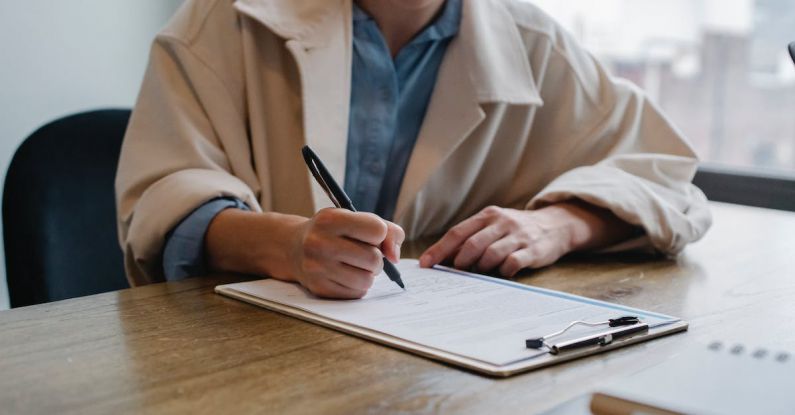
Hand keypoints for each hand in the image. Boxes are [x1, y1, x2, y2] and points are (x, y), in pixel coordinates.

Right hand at [205, 208, 403, 298]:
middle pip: (374, 259)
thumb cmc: (332, 232)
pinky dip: (357, 286)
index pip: (377, 230)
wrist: (292, 247)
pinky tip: (346, 275)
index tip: (369, 236)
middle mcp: (320, 243)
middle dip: (376, 258)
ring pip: (367, 280)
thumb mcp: (354, 218)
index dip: (380, 234)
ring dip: (368, 274)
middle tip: (364, 254)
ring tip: (356, 265)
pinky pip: (356, 293)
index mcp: (331, 219)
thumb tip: (395, 257)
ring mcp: (317, 267)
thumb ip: (386, 230)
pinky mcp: (319, 288)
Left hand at [419, 203, 636, 276]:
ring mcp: (518, 236)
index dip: (439, 249)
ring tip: (479, 273)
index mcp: (487, 216)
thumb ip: (471, 238)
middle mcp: (501, 222)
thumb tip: (442, 258)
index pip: (457, 233)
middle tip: (454, 273)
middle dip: (459, 262)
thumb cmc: (515, 230)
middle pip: (472, 244)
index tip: (425, 264)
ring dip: (480, 268)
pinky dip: (502, 271)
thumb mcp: (493, 226)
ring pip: (491, 254)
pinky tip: (501, 273)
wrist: (555, 225)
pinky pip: (512, 263)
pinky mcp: (533, 250)